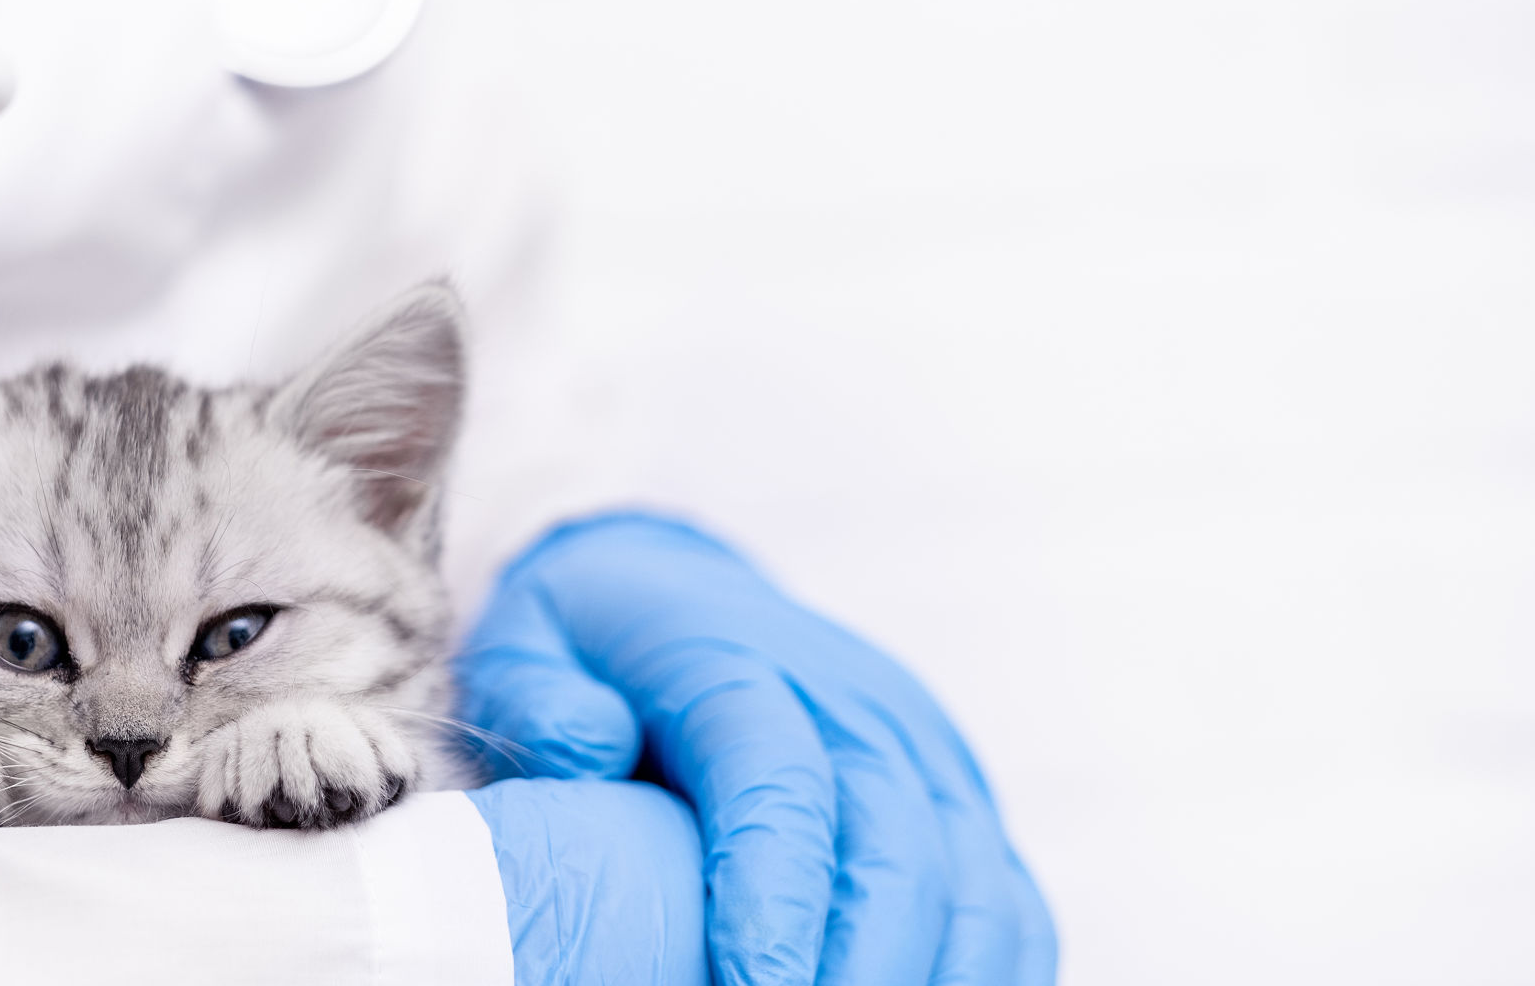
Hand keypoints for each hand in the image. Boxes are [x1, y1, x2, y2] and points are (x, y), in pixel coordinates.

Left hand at [457, 512, 1056, 985]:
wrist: (672, 589)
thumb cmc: (589, 648)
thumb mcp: (526, 643)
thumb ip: (540, 696)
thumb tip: (588, 744)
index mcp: (739, 661)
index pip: (778, 780)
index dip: (775, 894)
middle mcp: (853, 701)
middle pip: (895, 847)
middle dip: (867, 970)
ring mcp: (921, 749)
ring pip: (974, 883)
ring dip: (940, 980)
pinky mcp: (959, 795)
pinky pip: (1008, 900)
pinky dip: (991, 972)